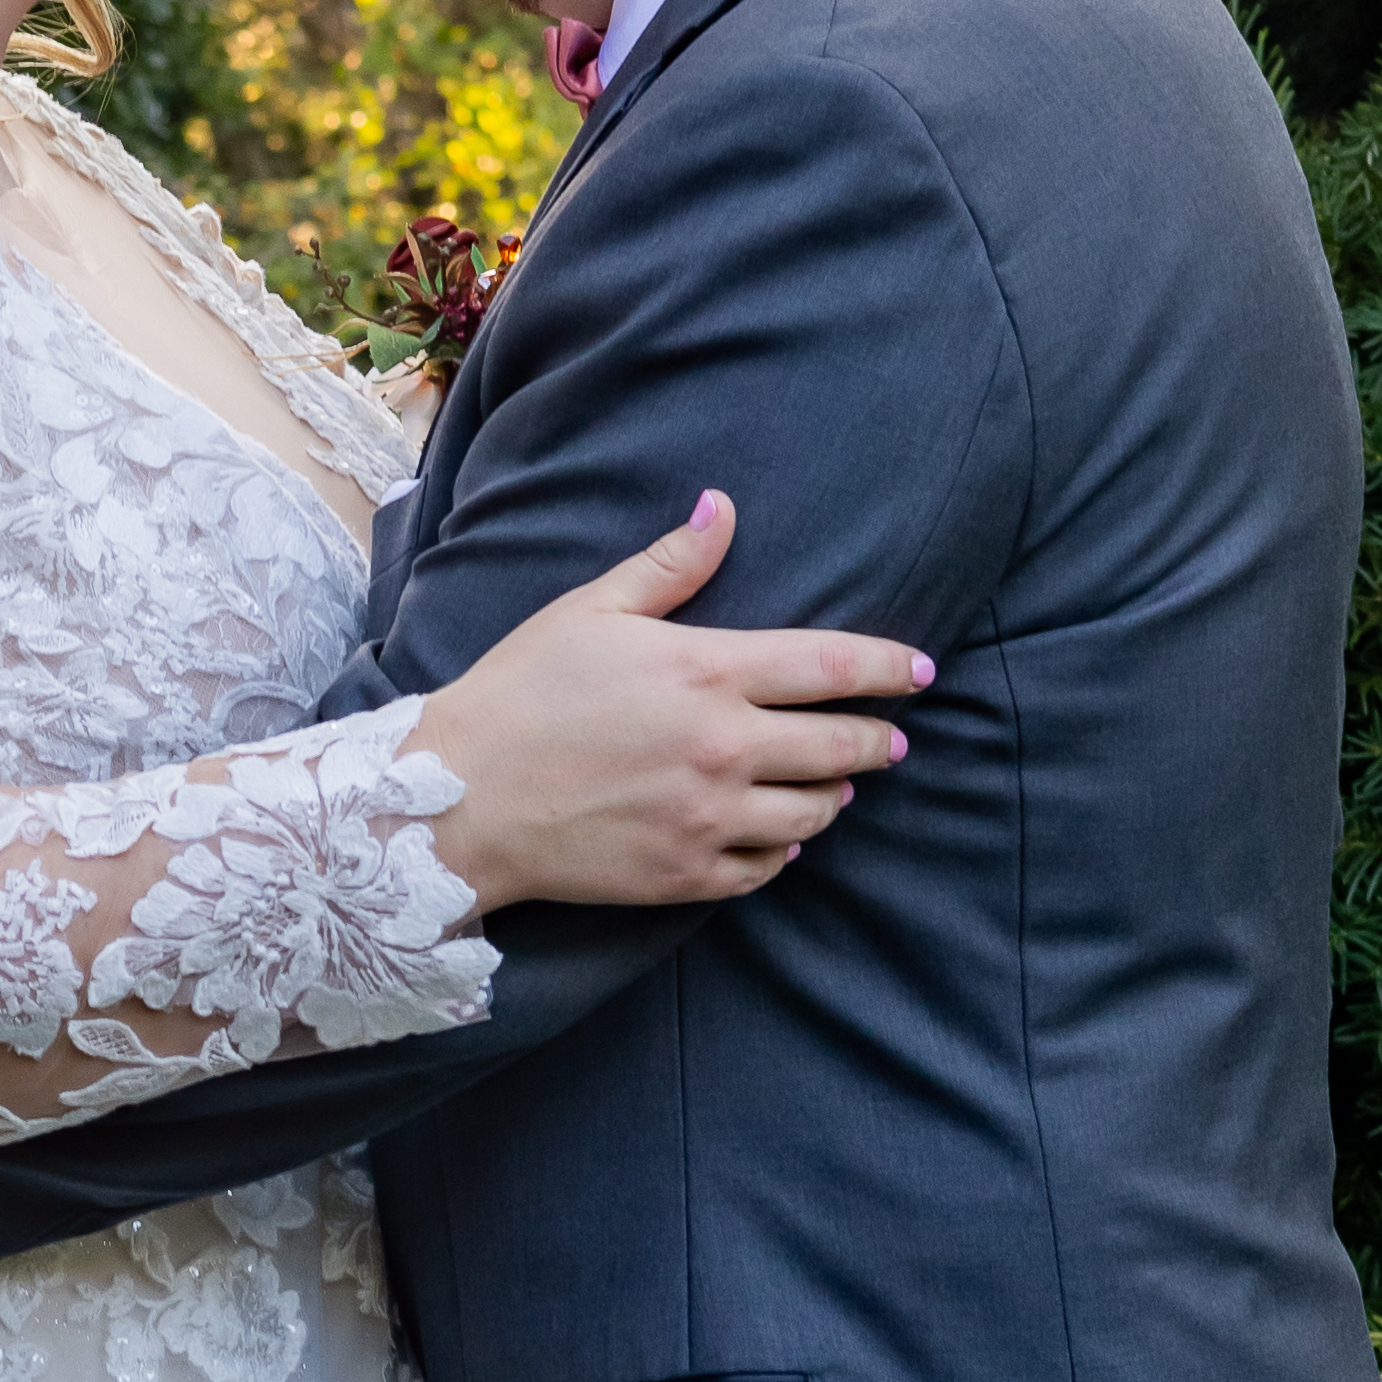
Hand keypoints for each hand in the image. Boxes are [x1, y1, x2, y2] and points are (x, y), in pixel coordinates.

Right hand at [421, 495, 932, 904]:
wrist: (459, 800)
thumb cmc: (520, 693)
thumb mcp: (591, 610)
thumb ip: (671, 564)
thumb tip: (722, 507)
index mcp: (709, 672)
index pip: (835, 668)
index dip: (891, 668)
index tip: (922, 672)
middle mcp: (725, 749)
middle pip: (842, 748)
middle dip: (874, 740)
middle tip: (885, 738)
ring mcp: (710, 818)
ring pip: (814, 813)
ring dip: (832, 795)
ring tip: (830, 785)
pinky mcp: (686, 874)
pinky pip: (767, 867)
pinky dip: (783, 850)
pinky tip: (778, 836)